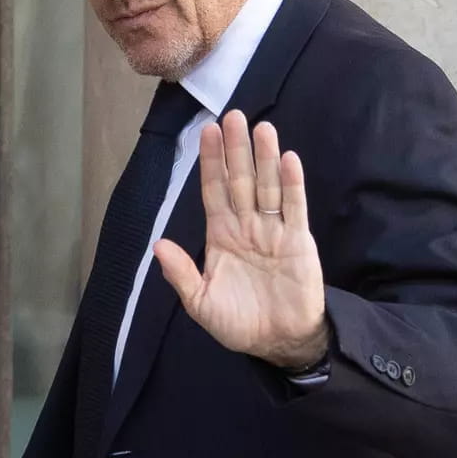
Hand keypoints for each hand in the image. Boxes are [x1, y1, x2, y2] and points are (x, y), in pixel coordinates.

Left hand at [153, 110, 328, 368]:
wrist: (279, 342)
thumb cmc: (238, 323)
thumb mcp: (201, 303)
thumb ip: (182, 273)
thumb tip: (157, 246)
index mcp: (221, 236)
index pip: (214, 191)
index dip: (210, 162)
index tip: (207, 132)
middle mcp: (246, 226)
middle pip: (240, 180)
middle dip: (236, 149)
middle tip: (233, 115)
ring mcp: (274, 230)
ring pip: (267, 186)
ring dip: (265, 158)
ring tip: (262, 128)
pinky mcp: (298, 241)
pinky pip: (294, 207)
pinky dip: (292, 184)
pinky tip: (289, 160)